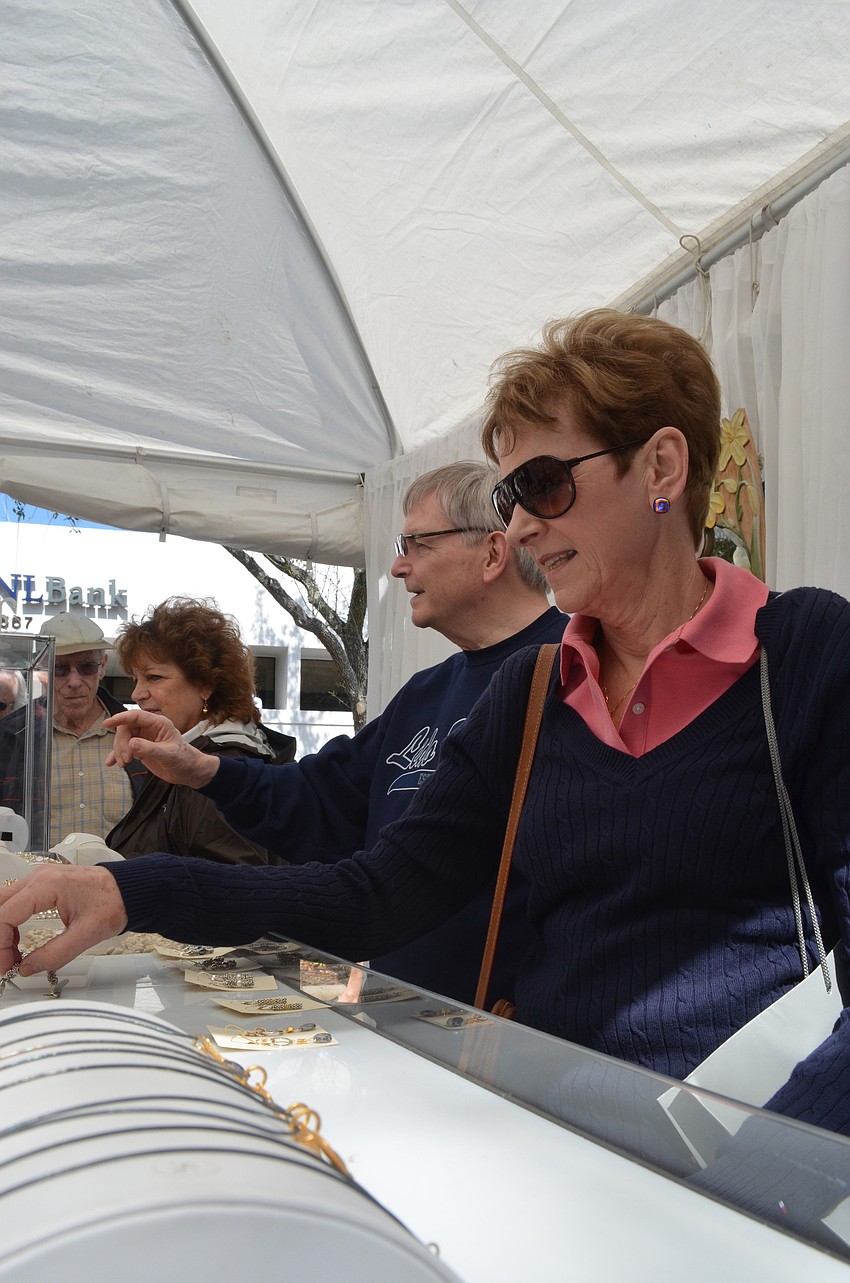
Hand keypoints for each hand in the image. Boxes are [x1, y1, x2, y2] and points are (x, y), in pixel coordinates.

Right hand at [0, 866, 128, 974]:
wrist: (128, 889)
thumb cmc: (113, 902)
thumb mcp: (85, 935)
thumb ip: (54, 954)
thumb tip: (27, 968)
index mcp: (47, 885)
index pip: (4, 915)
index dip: (0, 945)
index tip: (5, 965)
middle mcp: (38, 877)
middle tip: (5, 962)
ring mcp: (39, 879)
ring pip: (3, 904)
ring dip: (2, 931)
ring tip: (12, 956)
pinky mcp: (42, 885)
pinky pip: (15, 902)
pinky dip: (10, 923)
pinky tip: (18, 942)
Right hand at [104, 710, 219, 787]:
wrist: (189, 771)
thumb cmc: (184, 759)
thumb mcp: (168, 754)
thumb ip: (149, 749)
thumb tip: (131, 744)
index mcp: (159, 723)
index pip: (136, 716)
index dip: (120, 718)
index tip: (107, 723)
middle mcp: (149, 728)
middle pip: (126, 728)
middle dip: (121, 743)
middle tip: (126, 759)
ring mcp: (144, 738)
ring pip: (123, 739)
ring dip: (119, 751)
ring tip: (124, 764)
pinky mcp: (140, 749)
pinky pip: (124, 749)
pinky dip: (117, 755)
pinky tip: (111, 762)